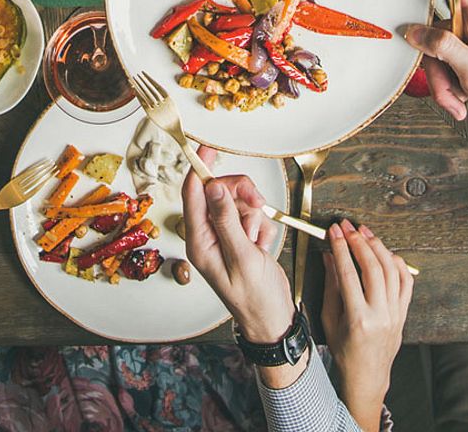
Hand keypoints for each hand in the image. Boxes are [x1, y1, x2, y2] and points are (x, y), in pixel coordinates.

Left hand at [182, 148, 292, 343]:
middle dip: (240, 194)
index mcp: (198, 240)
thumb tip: (213, 187)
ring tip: (258, 240)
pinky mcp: (240, 237)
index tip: (207, 148)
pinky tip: (262, 245)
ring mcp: (224, 235)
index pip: (192, 193)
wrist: (275, 320)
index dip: (199, 168)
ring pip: (236, 201)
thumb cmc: (256, 298)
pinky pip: (250, 215)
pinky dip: (261, 225)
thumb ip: (227, 220)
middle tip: (257, 203)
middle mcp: (207, 234)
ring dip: (253, 215)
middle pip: (218, 192)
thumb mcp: (242, 258)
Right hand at [321, 220, 412, 431]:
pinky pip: (406, 284)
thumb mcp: (330, 318)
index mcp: (359, 318)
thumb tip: (330, 256)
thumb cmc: (344, 350)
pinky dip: (398, 264)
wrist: (367, 375)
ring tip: (365, 233)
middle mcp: (381, 315)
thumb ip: (331, 285)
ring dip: (378, 248)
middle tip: (348, 227)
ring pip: (392, 272)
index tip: (334, 231)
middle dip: (359, 243)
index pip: (349, 273)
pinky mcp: (403, 314)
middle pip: (373, 269)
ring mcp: (395, 315)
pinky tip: (386, 252)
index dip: (340, 248)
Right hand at [405, 0, 467, 119]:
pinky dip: (445, 88)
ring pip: (433, 52)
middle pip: (434, 28)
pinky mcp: (462, 60)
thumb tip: (414, 31)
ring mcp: (467, 44)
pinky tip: (460, 100)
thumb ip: (443, 47)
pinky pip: (438, 67)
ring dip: (442, 82)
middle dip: (434, 61)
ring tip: (459, 99)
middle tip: (447, 82)